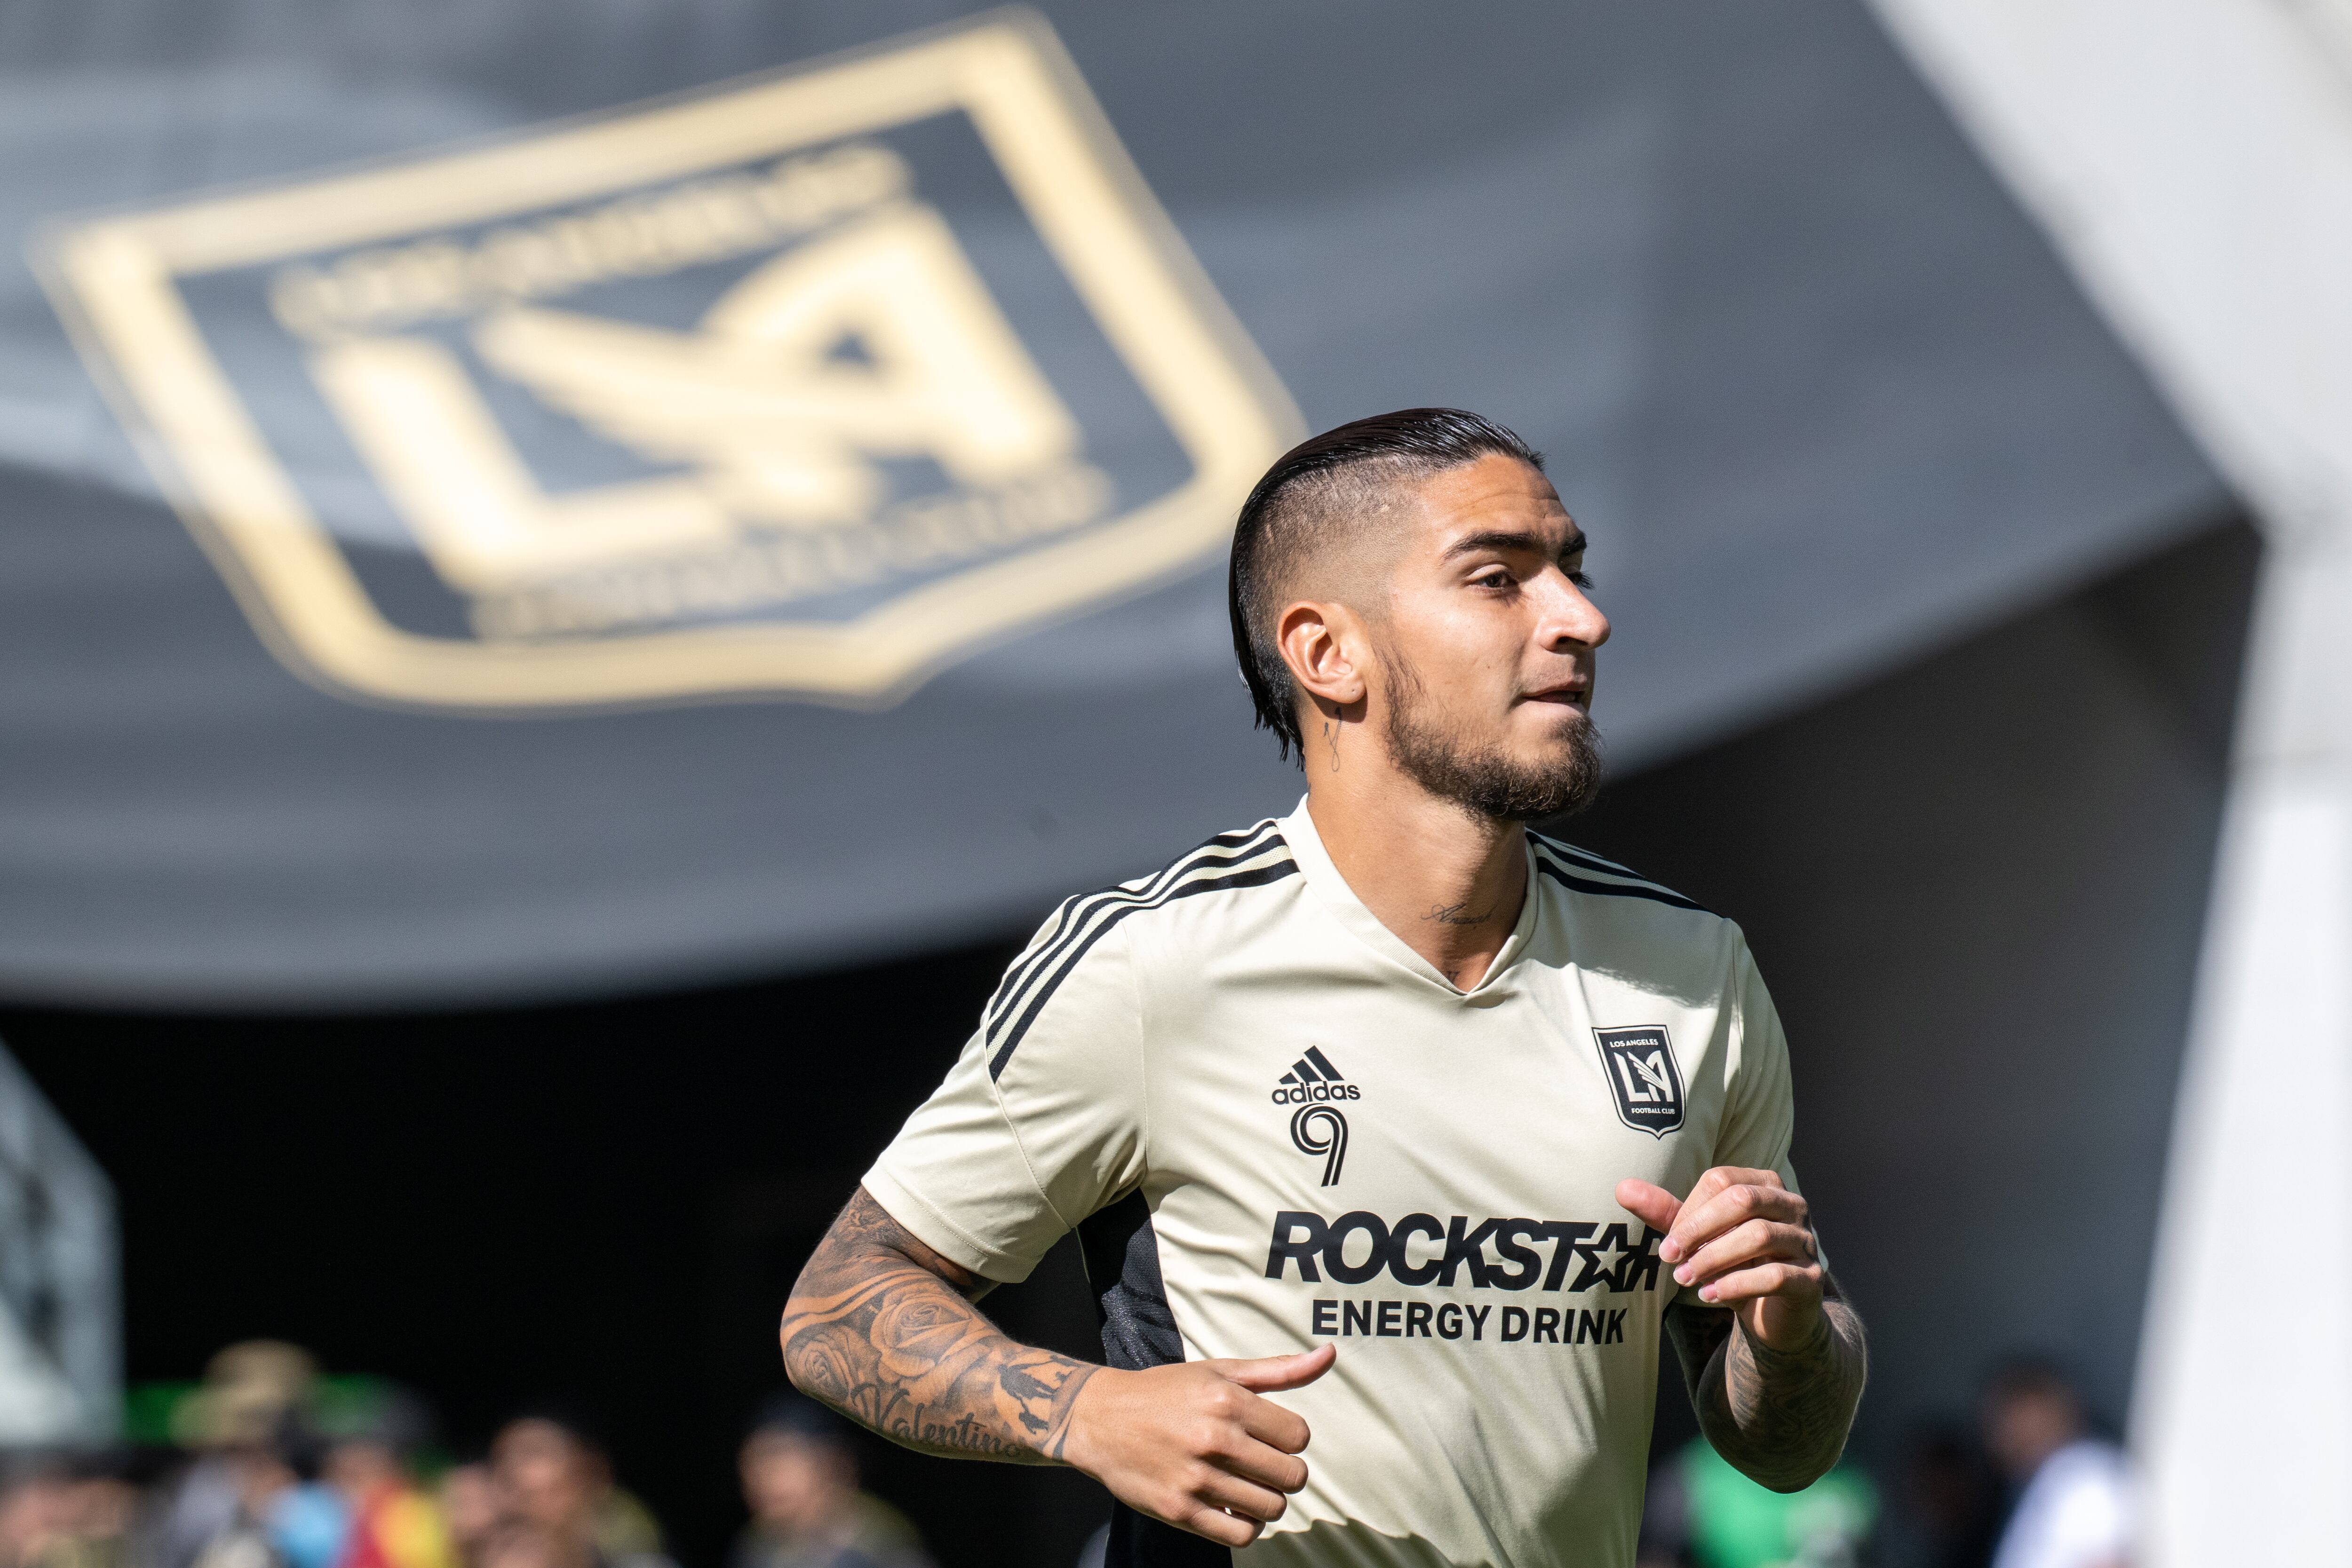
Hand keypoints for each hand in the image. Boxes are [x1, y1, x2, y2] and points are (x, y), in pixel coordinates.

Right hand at [1059, 1343, 1334, 1545]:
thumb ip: (1278, 1369)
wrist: (1100, 1419)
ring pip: (1271, 1508)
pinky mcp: (1179, 1511)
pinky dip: (1245, 1526)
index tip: (1269, 1438)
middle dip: (1284, 1473)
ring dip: (1266, 1501)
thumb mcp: (1219, 1371)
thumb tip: (1330, 1355)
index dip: (1290, 1440)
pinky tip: (1231, 1507)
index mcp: (1228, 1401)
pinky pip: (1241, 1535)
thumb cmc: (1167, 1392)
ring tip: (1246, 1485)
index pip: (1299, 1437)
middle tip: (1262, 1465)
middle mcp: (1214, 1439)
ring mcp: (1195, 1478)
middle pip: (1292, 1476)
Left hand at [1617, 1168, 1821, 1350]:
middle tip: (1670, 1259)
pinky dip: (1736, 1284)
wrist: (1774, 1315)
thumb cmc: (1734, 1265)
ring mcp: (1806, 1241)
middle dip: (1698, 1229)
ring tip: (1685, 1279)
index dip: (1689, 1210)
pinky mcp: (1812, 1279)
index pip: (1721, 1180)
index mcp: (1764, 1185)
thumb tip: (1621, 1188)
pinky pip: (1775, 1275)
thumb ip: (1666, 1213)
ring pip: (1759, 1236)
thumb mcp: (1699, 1238)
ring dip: (1713, 1258)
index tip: (1668, 1241)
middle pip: (1742, 1200)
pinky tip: (1710, 1296)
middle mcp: (1792, 1206)